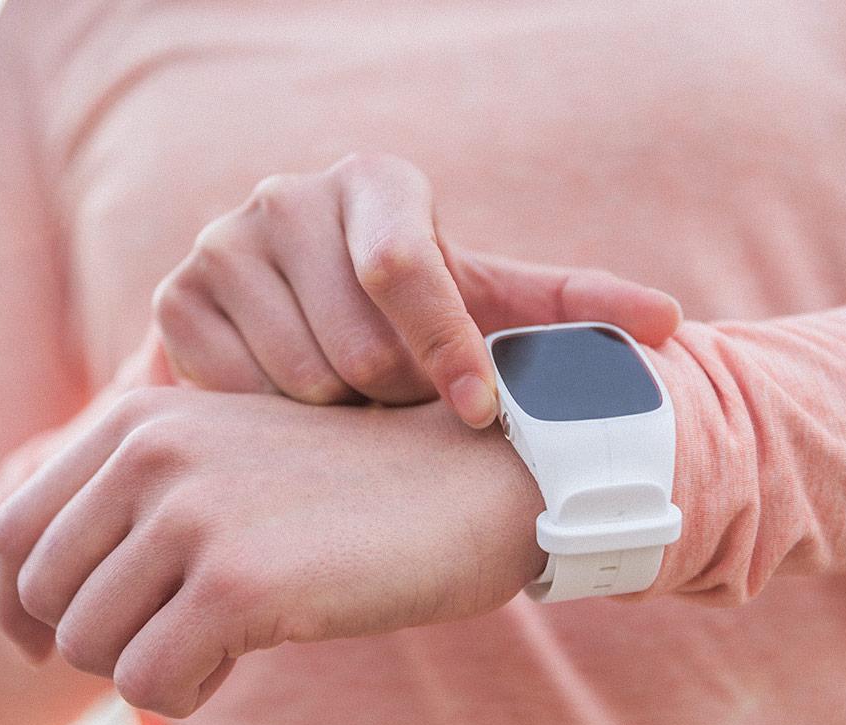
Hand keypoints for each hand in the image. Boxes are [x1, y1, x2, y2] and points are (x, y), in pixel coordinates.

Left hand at [0, 387, 545, 714]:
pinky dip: (188, 691)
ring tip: (223, 636)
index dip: (21, 604)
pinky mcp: (237, 583)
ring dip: (150, 663)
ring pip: (89, 646)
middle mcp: (151, 452)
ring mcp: (191, 514)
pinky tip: (247, 653)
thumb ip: (129, 501)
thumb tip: (36, 612)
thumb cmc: (344, 486)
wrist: (466, 484)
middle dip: (95, 638)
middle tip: (174, 636)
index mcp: (139, 418)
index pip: (16, 530)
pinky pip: (149, 683)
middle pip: (46, 595)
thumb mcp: (222, 458)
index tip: (52, 642)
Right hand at [153, 152, 681, 427]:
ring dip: (341, 420)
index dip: (445, 351)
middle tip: (401, 404)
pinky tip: (296, 409)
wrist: (297, 315)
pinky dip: (278, 422)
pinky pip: (235, 395)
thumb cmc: (411, 310)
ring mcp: (220, 244)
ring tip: (353, 407)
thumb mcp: (485, 299)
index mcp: (376, 180)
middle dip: (393, 398)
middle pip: (354, 344)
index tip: (474, 413)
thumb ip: (569, 306)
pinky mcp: (174, 299)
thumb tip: (670, 324)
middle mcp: (288, 196)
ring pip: (297, 379)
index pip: (406, 266)